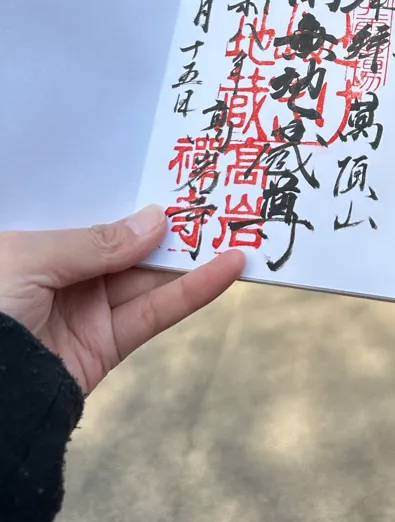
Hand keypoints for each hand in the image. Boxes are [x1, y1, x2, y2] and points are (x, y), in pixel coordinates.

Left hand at [0, 205, 244, 393]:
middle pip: (127, 243)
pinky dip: (194, 292)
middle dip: (171, 222)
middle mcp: (62, 274)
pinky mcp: (107, 345)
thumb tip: (156, 220)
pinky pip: (156, 312)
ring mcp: (87, 309)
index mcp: (33, 245)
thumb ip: (96, 242)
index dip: (129, 195)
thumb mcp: (30, 260)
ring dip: (194, 254)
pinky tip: (228, 268)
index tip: (172, 175)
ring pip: (149, 275)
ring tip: (237, 226)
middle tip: (216, 195)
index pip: (89, 212)